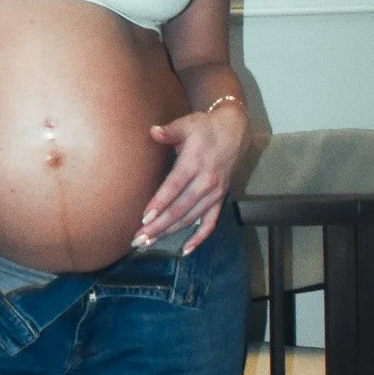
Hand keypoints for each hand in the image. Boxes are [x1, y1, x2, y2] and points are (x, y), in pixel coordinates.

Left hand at [136, 103, 247, 252]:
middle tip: (139, 238)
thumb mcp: (187, 124)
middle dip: (159, 225)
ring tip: (150, 242)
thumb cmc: (205, 127)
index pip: (175, 187)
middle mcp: (206, 182)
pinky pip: (210, 222)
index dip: (160, 203)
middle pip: (180, 208)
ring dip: (171, 232)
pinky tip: (186, 250)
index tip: (145, 217)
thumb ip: (170, 131)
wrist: (234, 131)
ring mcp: (214, 193)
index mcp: (195, 163)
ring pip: (191, 218)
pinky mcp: (220, 199)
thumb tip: (153, 131)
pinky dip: (199, 238)